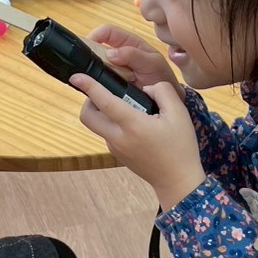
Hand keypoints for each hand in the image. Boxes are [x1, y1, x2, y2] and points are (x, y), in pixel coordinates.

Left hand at [71, 76, 204, 209]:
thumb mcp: (179, 114)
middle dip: (88, 101)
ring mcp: (115, 148)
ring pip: (97, 125)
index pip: (104, 102)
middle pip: (87, 117)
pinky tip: (134, 123)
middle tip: (104, 92)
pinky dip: (113, 124)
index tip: (77, 77)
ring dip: (103, 112)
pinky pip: (107, 134)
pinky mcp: (117, 154)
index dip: (88, 86)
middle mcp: (118, 138)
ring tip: (126, 106)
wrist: (177, 181)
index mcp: (133, 125)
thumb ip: (163, 91)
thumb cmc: (180, 148)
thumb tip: (146, 87)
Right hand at [88, 25, 178, 91]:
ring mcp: (114, 68)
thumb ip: (134, 55)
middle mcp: (119, 54)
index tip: (87, 46)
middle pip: (97, 48)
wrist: (166, 100)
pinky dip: (96, 83)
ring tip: (94, 79)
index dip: (96, 35)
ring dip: (94, 71)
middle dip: (91, 55)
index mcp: (129, 42)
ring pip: (96, 65)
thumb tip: (110, 53)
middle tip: (89, 67)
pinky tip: (98, 88)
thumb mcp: (152, 63)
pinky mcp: (111, 82)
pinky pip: (99, 80)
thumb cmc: (162, 77)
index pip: (107, 31)